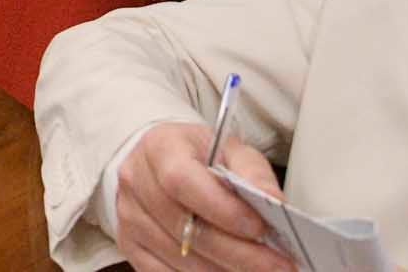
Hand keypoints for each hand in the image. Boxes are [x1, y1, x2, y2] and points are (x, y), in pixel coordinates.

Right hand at [113, 123, 291, 271]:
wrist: (160, 163)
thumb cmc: (197, 156)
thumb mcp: (228, 150)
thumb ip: (252, 173)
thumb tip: (275, 203)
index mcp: (158, 148)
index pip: (182, 181)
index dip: (222, 210)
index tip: (260, 228)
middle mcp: (136, 182)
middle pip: (185, 228)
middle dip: (237, 252)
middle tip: (278, 264)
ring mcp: (129, 218)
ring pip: (180, 259)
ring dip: (225, 270)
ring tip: (262, 271)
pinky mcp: (131, 247)